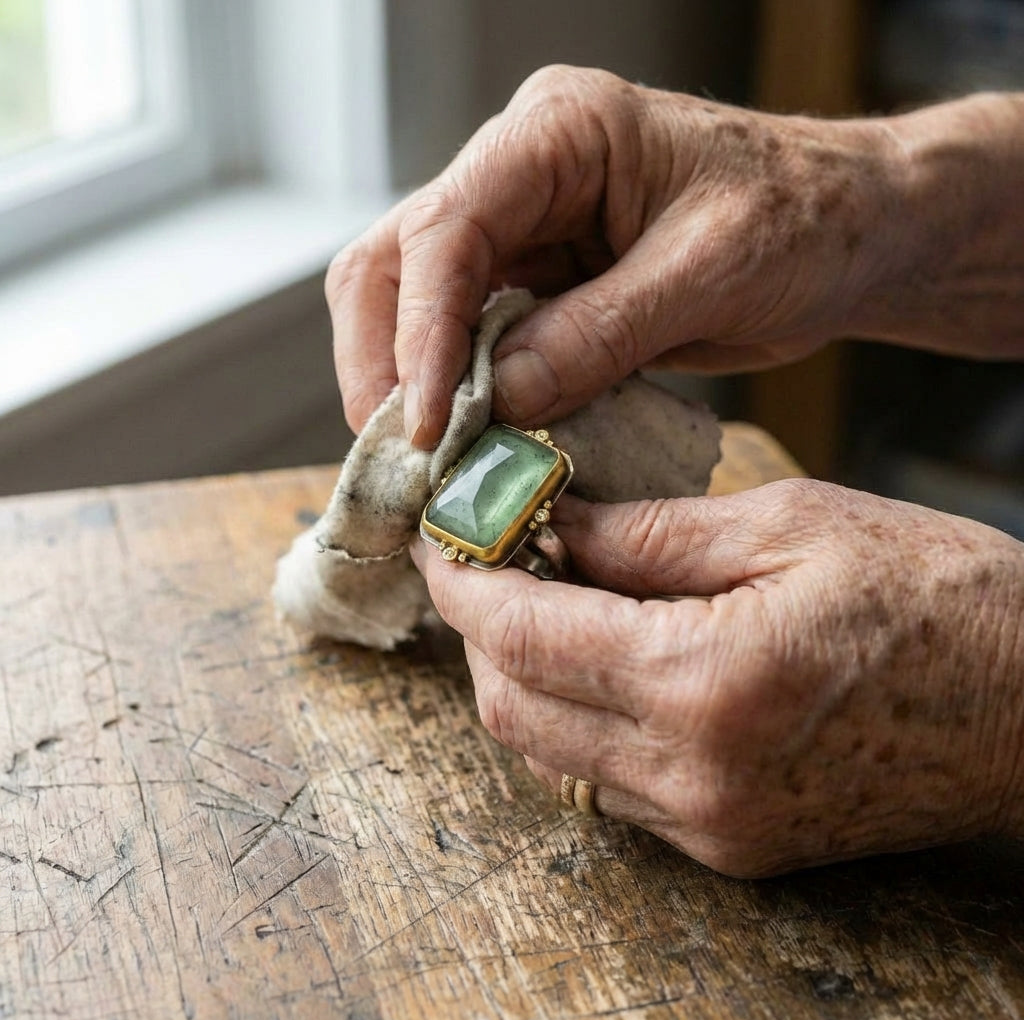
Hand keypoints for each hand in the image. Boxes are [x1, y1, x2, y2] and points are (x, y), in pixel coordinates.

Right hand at [329, 65, 911, 446]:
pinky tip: (472, 441)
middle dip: (386, 361)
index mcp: (558, 133)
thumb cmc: (801, 220)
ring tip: (427, 460)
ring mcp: (522, 230)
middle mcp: (519, 173)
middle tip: (402, 454)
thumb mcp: (708, 274)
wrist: (844, 232)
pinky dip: (462, 393)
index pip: (446, 230)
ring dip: (411, 383)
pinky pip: (472, 340)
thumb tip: (502, 403)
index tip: (428, 425)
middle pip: (395, 260)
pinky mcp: (538, 284)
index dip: (422, 334)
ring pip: (415, 303)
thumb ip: (600, 334)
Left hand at [411, 483, 1023, 876]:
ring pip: (550, 753)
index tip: (444, 541)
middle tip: (489, 560)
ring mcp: (710, 827)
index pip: (523, 638)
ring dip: (522, 676)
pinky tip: (604, 659)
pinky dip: (578, 718)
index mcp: (706, 683)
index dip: (464, 584)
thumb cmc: (937, 596)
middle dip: (478, 631)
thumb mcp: (789, 524)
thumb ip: (649, 534)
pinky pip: (607, 782)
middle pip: (513, 709)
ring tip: (542, 600)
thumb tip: (550, 526)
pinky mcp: (729, 845)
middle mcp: (693, 777)